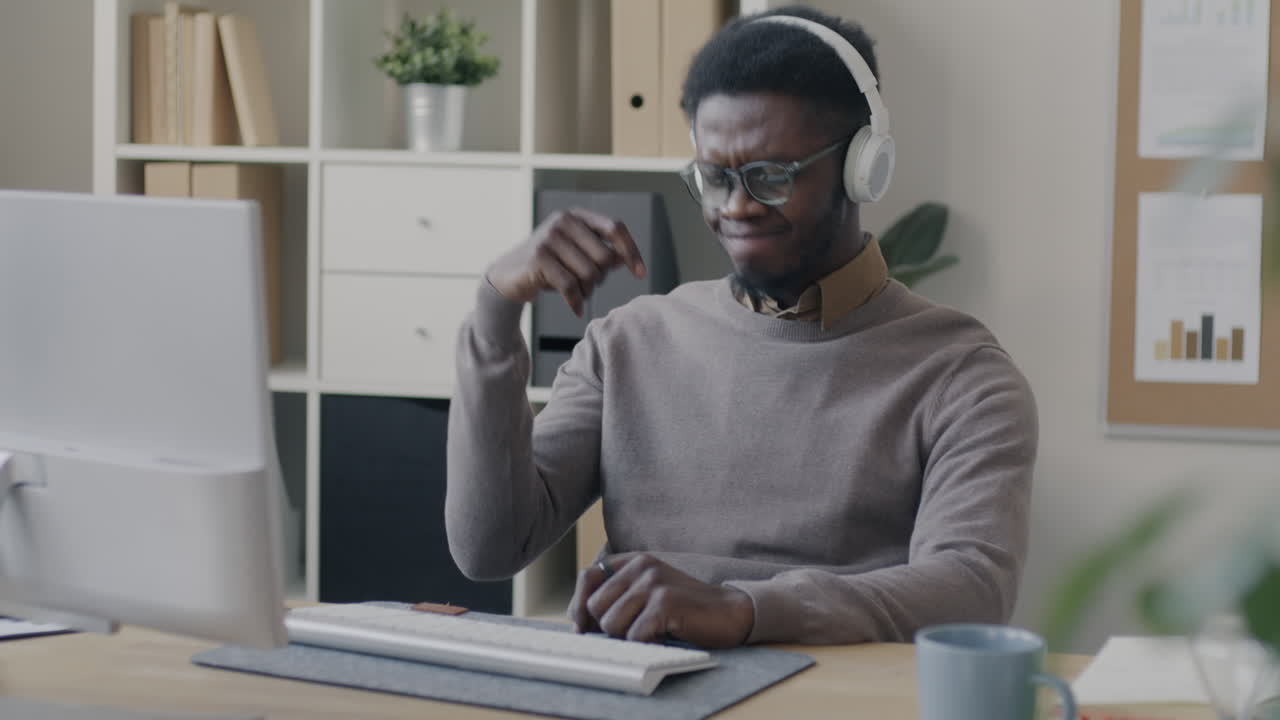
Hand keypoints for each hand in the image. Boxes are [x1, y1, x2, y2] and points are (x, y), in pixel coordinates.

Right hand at [485, 208, 646, 315]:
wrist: (509, 275)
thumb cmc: (549, 265)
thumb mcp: (576, 255)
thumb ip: (602, 252)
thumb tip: (628, 259)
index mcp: (577, 216)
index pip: (615, 228)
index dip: (631, 251)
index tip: (640, 274)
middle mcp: (563, 221)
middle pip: (605, 257)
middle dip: (601, 278)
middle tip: (588, 286)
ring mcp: (549, 237)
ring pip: (589, 273)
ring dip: (587, 291)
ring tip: (578, 294)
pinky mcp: (538, 258)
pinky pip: (570, 286)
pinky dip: (576, 302)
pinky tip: (576, 309)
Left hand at [568, 553, 754, 647]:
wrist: (729, 612)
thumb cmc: (685, 608)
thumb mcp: (647, 592)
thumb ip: (617, 598)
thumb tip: (578, 626)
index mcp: (634, 560)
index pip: (587, 576)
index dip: (579, 605)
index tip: (584, 628)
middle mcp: (642, 566)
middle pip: (595, 607)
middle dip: (609, 628)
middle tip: (634, 631)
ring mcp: (654, 583)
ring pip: (611, 624)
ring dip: (628, 637)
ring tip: (652, 631)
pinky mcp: (665, 603)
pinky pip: (634, 636)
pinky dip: (646, 644)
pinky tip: (663, 635)